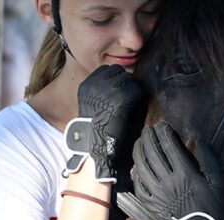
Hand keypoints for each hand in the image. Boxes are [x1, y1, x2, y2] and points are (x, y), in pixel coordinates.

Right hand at [65, 64, 143, 182]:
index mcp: (86, 85)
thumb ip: (103, 90)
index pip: (106, 70)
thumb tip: (120, 77)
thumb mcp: (94, 104)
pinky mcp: (121, 96)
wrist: (99, 145)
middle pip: (117, 71)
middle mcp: (95, 84)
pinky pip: (136, 89)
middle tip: (125, 98)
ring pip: (128, 78)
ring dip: (131, 89)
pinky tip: (132, 110)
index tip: (117, 93)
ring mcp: (108, 88)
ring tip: (129, 105)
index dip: (114, 80)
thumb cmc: (98, 129)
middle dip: (123, 81)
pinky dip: (137, 98)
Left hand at [131, 122, 223, 219]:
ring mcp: (157, 194)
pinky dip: (136, 174)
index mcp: (185, 174)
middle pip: (153, 154)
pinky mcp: (151, 204)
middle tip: (147, 130)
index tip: (161, 126)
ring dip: (139, 152)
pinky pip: (139, 186)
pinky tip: (136, 166)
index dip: (164, 134)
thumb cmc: (212, 207)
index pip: (170, 147)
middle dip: (148, 138)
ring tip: (139, 142)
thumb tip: (198, 140)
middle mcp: (168, 182)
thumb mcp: (216, 182)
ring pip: (142, 167)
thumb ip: (208, 159)